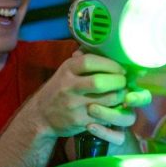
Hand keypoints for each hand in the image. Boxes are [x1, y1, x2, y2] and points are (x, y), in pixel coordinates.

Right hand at [29, 51, 146, 144]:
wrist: (41, 116)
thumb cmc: (59, 89)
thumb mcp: (65, 71)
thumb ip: (82, 59)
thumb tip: (104, 45)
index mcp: (67, 69)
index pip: (90, 62)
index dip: (109, 64)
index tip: (120, 68)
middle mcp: (69, 86)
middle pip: (99, 82)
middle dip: (118, 81)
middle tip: (124, 81)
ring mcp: (74, 105)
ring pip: (106, 100)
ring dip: (119, 96)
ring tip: (122, 93)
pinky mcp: (79, 121)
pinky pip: (104, 115)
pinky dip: (114, 110)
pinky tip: (115, 107)